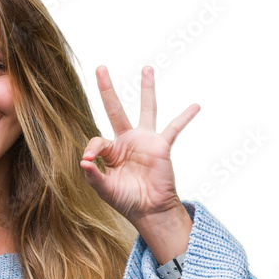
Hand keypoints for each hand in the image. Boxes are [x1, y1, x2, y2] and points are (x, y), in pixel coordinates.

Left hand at [80, 64, 198, 225]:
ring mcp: (145, 141)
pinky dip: (185, 117)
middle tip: (100, 68)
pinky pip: (174, 128)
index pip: (98, 140)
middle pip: (115, 110)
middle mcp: (127, 141)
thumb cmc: (127, 200)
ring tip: (147, 69)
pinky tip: (195, 106)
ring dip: (147, 89)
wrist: (149, 211)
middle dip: (107, 89)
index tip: (89, 161)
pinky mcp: (161, 146)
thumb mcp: (105, 189)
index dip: (92, 149)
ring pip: (146, 109)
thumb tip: (83, 161)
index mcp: (111, 151)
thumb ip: (93, 176)